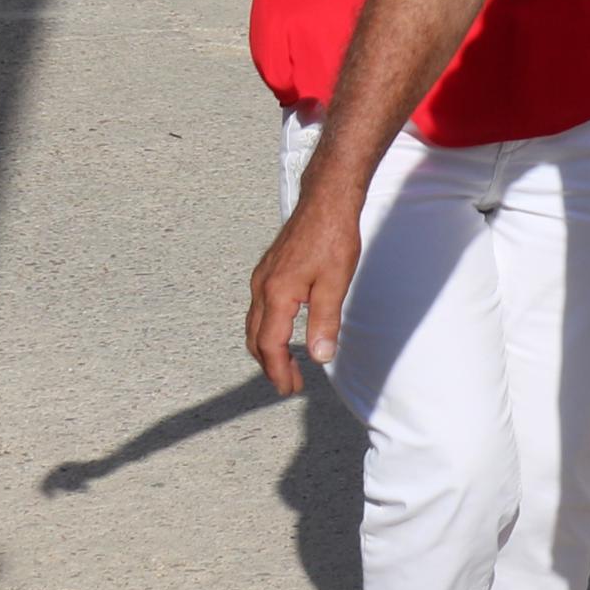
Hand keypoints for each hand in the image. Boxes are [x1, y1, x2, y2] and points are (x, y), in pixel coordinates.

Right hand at [244, 196, 362, 394]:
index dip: (278, 370)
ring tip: (287, 365)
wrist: (325, 202)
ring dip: (267, 348)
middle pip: (256, 338)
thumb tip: (320, 357)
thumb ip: (325, 321)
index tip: (289, 388)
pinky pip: (259, 309)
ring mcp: (261, 278)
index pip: (270, 345)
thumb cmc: (333, 239)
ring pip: (255, 324)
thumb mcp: (335, 284)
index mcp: (277, 294)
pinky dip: (267, 329)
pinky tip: (284, 332)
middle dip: (270, 365)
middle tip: (289, 384)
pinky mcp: (268, 270)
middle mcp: (261, 288)